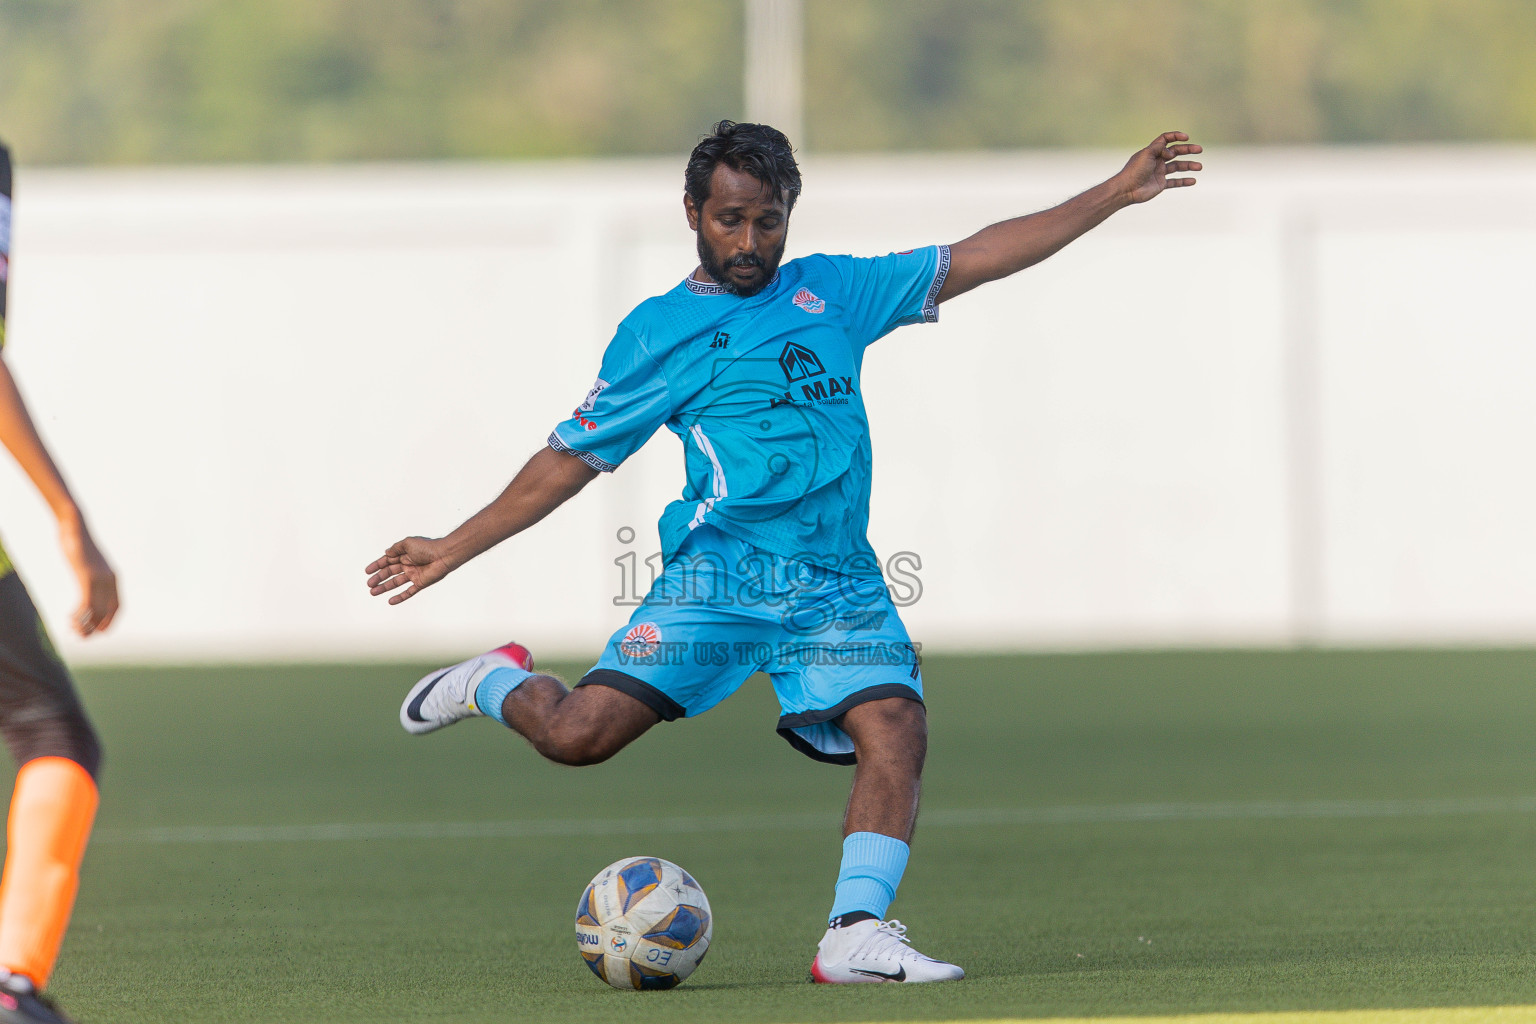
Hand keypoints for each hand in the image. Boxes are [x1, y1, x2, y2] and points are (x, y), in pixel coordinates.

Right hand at [58, 515, 117, 635]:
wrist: (74, 527)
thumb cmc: (79, 544)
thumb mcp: (88, 563)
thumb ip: (91, 575)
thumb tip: (87, 584)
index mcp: (113, 577)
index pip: (118, 607)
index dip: (110, 622)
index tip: (99, 632)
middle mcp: (110, 579)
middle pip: (108, 612)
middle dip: (95, 628)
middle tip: (82, 637)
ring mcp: (100, 578)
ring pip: (96, 611)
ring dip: (85, 625)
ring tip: (74, 632)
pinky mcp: (87, 577)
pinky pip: (86, 603)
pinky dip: (79, 615)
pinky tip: (69, 619)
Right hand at [366, 536, 456, 604]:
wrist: (443, 555)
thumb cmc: (427, 547)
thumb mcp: (407, 543)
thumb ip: (395, 549)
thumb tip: (386, 553)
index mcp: (404, 554)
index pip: (387, 561)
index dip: (377, 566)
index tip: (367, 571)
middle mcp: (408, 564)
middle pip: (389, 573)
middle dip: (379, 578)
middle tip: (369, 584)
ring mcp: (414, 574)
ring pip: (396, 583)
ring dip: (384, 588)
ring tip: (373, 592)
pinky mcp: (420, 583)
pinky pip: (408, 592)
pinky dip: (400, 597)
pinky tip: (390, 601)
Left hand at [1117, 131, 1202, 204]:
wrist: (1127, 190)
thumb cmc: (1134, 171)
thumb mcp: (1146, 154)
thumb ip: (1159, 148)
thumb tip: (1171, 152)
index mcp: (1152, 151)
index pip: (1165, 139)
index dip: (1176, 136)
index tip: (1186, 137)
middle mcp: (1157, 160)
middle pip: (1175, 152)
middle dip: (1188, 150)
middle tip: (1199, 150)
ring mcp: (1159, 172)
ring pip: (1178, 167)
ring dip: (1189, 166)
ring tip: (1199, 167)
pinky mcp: (1161, 184)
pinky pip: (1175, 182)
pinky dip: (1184, 181)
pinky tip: (1193, 180)